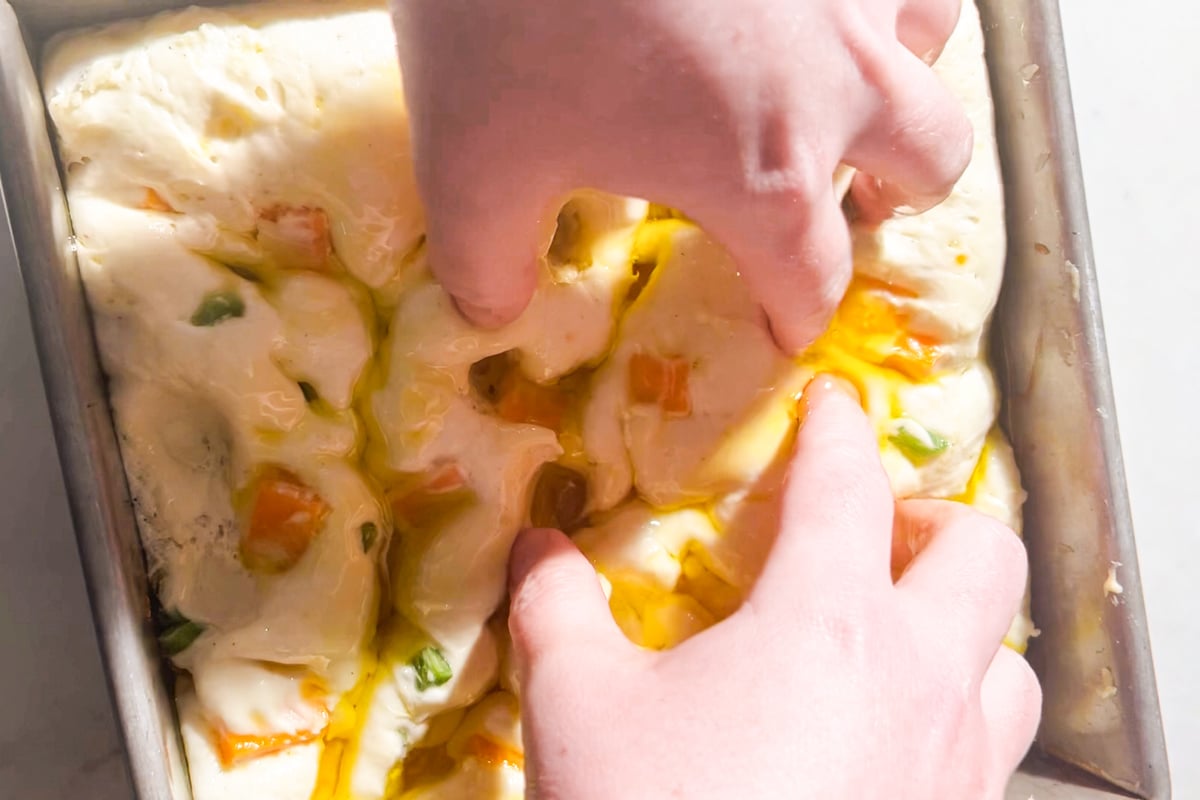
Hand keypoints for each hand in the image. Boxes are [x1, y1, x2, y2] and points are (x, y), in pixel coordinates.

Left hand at [391, 0, 972, 350]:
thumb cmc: (513, 15)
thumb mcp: (470, 160)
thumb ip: (486, 258)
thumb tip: (493, 309)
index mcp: (768, 174)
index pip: (813, 278)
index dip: (797, 316)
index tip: (782, 324)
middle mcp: (841, 79)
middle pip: (935, 161)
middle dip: (896, 193)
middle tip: (844, 203)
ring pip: (934, 43)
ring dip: (900, 81)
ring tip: (842, 85)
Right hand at [506, 377, 1039, 798]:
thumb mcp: (577, 705)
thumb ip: (555, 605)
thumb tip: (537, 543)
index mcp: (829, 622)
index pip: (847, 485)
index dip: (834, 428)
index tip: (827, 401)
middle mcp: (918, 681)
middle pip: (982, 552)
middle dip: (932, 519)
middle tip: (874, 529)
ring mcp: (954, 762)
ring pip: (1009, 658)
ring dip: (964, 624)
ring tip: (900, 629)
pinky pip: (992, 743)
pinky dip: (959, 708)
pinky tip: (893, 732)